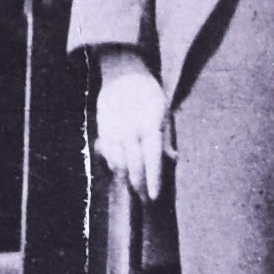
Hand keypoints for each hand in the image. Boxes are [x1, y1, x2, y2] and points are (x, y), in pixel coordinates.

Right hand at [90, 54, 167, 199]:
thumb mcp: (165, 112)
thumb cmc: (149, 95)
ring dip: (126, 179)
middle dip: (140, 186)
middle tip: (146, 200)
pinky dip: (114, 166)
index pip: (152, 158)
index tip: (154, 197)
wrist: (123, 74)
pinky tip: (121, 172)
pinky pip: (107, 155)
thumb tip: (171, 159)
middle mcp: (130, 130)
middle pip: (134, 166)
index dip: (153, 180)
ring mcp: (114, 131)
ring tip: (135, 189)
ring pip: (118, 163)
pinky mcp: (102, 130)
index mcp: (150, 125)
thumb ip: (167, 137)